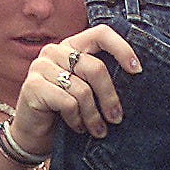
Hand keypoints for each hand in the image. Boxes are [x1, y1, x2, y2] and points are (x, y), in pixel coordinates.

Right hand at [9, 25, 142, 152]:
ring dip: (93, 116)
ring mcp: (41, 67)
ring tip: (97, 130)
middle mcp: (55, 51)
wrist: (32, 135)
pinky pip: (68, 103)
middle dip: (109, 97)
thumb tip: (134, 76)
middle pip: (95, 68)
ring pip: (82, 90)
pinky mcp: (33, 86)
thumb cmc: (62, 112)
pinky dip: (76, 119)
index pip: (101, 34)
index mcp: (71, 46)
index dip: (122, 49)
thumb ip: (98, 78)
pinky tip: (77, 127)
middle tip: (116, 118)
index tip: (137, 70)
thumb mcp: (84, 89)